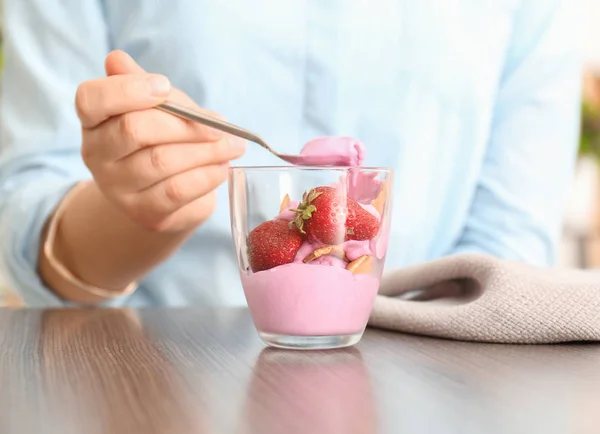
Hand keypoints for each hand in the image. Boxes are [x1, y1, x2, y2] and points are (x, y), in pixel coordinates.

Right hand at [75, 50, 245, 231]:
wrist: (165, 196)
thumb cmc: (163, 140)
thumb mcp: (157, 108)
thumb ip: (143, 85)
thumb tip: (117, 59)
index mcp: (94, 120)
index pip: (91, 99)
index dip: (127, 89)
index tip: (165, 86)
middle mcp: (96, 154)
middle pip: (134, 129)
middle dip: (185, 125)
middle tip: (221, 127)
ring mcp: (117, 188)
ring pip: (161, 161)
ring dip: (206, 151)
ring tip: (233, 147)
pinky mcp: (144, 213)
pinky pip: (176, 190)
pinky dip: (206, 176)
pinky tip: (222, 168)